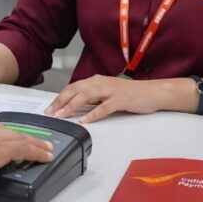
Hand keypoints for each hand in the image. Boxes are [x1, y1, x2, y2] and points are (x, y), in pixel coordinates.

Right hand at [0, 119, 53, 188]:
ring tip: (46, 149)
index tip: (7, 139)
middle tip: (35, 142)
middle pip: (9, 131)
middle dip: (23, 137)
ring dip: (36, 144)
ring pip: (22, 139)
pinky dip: (38, 152)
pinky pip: (26, 149)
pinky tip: (46, 157)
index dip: (3, 135)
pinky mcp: (2, 149)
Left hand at [44, 74, 170, 122]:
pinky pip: (104, 107)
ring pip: (86, 96)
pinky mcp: (121, 99)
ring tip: (62, 115)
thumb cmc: (131, 93)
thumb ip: (93, 98)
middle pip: (76, 90)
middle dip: (61, 101)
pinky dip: (93, 114)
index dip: (60, 97)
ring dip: (72, 106)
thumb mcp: (107, 93)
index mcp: (97, 81)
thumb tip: (76, 106)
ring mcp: (111, 90)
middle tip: (50, 112)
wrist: (153, 92)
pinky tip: (85, 120)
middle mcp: (101, 83)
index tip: (50, 107)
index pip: (73, 87)